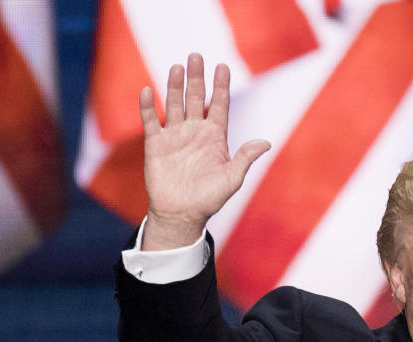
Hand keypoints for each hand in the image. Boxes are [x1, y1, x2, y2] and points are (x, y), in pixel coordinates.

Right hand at [141, 53, 269, 249]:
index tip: (222, 66)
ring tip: (177, 67)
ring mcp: (175, 136)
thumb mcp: (232, 179)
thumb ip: (245, 158)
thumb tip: (265, 143)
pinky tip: (147, 91)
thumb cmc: (209, 199)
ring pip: (175, 104)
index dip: (221, 85)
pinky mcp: (155, 145)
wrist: (181, 215)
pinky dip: (148, 107)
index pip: (219, 104)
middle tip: (196, 56)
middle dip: (196, 78)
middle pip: (196, 98)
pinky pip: (151, 121)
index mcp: (215, 136)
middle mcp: (195, 131)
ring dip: (175, 86)